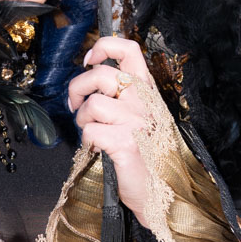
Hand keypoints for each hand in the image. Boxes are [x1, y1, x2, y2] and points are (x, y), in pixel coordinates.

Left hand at [68, 36, 154, 226]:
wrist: (165, 195)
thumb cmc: (149, 156)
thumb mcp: (142, 117)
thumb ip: (124, 96)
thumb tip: (92, 77)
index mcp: (149, 92)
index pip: (129, 49)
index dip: (104, 46)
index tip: (90, 60)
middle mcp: (145, 102)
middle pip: (100, 74)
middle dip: (77, 88)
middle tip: (75, 104)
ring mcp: (137, 122)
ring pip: (92, 104)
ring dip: (83, 119)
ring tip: (94, 132)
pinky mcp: (126, 144)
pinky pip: (90, 131)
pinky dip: (88, 141)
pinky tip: (100, 149)